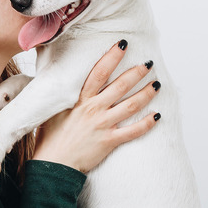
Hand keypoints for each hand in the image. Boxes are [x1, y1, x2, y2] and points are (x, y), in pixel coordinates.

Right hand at [32, 40, 160, 172]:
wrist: (53, 163)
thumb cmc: (50, 136)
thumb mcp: (53, 110)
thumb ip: (62, 95)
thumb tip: (63, 80)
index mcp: (79, 99)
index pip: (98, 72)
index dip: (111, 57)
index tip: (122, 45)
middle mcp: (93, 109)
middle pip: (119, 86)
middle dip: (136, 73)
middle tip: (148, 63)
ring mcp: (102, 125)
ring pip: (130, 106)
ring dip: (145, 94)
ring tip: (157, 85)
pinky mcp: (109, 141)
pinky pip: (132, 132)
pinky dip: (146, 124)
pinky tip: (157, 116)